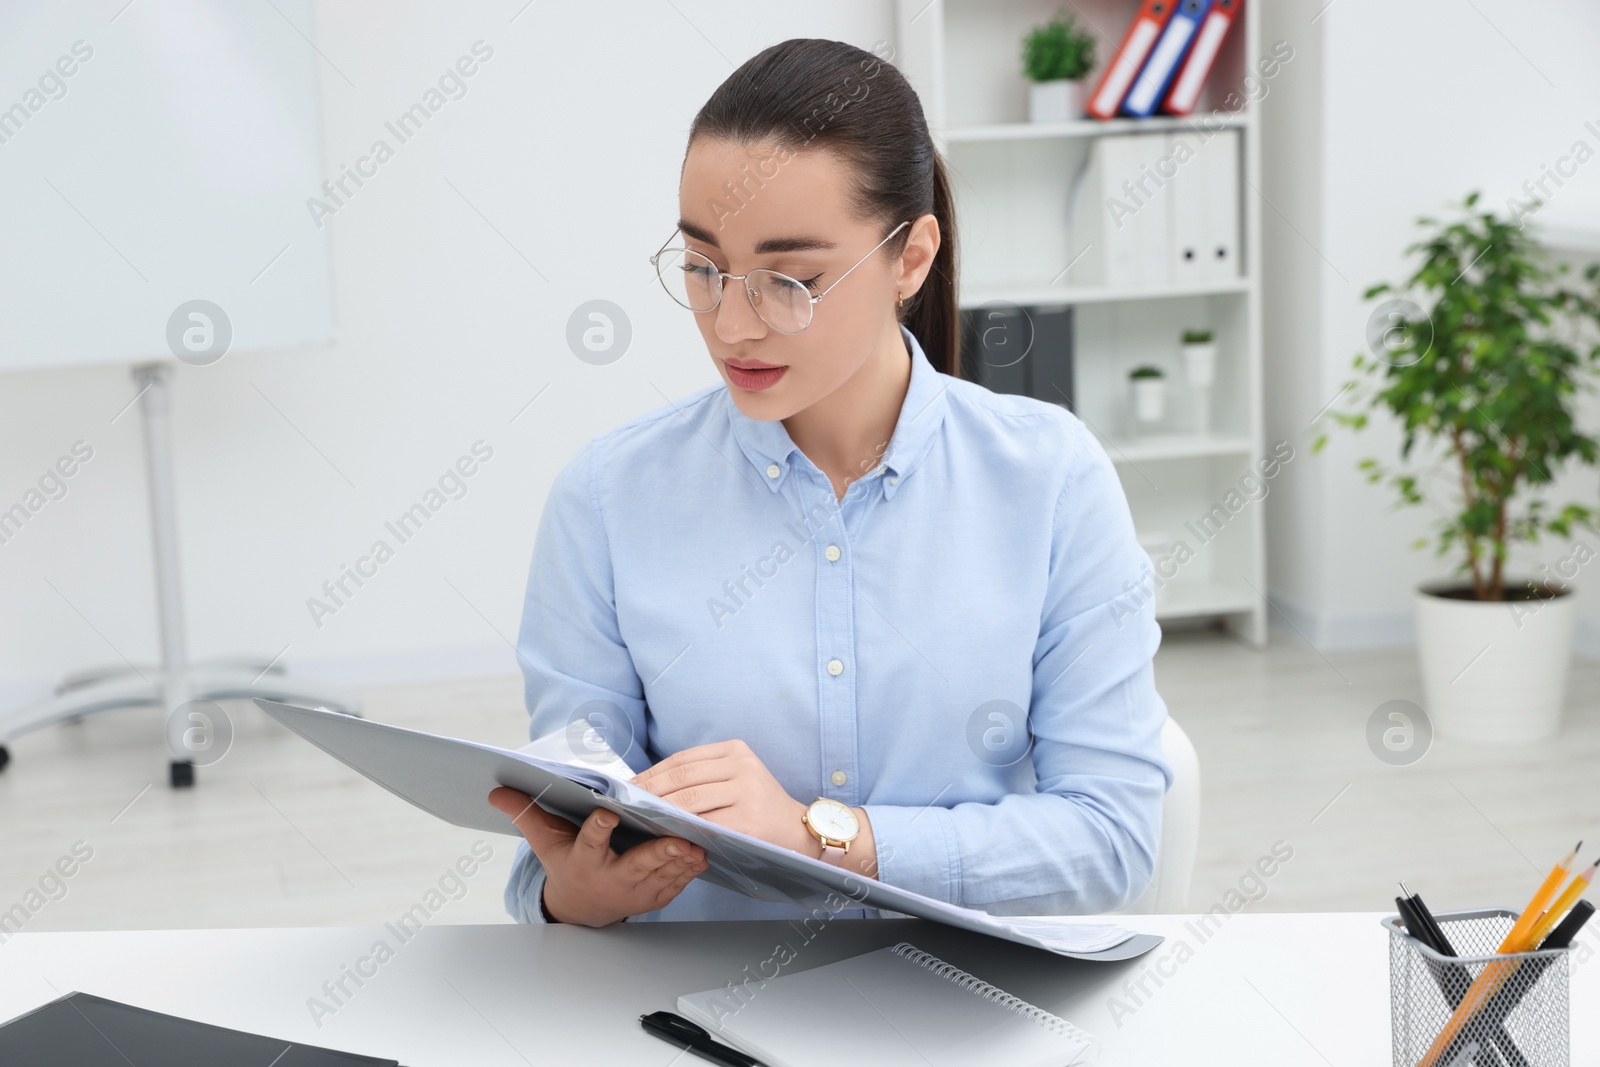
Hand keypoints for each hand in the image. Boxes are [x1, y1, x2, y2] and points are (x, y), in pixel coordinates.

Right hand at [487, 786, 705, 926]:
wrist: (581, 908)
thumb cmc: (566, 864)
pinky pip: (673, 886)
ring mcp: (634, 892)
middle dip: (657, 855)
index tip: (607, 813)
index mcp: (583, 861)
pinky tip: (700, 858)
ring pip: (660, 877)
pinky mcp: (653, 898)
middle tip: (676, 842)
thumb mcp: (544, 841)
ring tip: (696, 847)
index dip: (598, 829)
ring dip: (680, 863)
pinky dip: (688, 873)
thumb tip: (495, 790)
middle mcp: (610, 879)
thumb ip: (525, 813)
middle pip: (635, 866)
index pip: (589, 842)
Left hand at [629, 739, 816, 855]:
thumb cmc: (757, 807)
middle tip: (626, 804)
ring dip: (659, 812)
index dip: (652, 773)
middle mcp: (743, 766)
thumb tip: (649, 787)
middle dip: (649, 792)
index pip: (682, 759)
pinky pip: (703, 825)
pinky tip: (666, 834)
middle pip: (682, 778)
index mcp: (736, 750)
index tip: (629, 786)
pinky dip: (680, 830)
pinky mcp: (747, 821)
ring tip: (640, 819)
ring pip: (688, 801)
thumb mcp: (736, 779)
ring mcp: (747, 792)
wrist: (798, 831)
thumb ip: (702, 778)